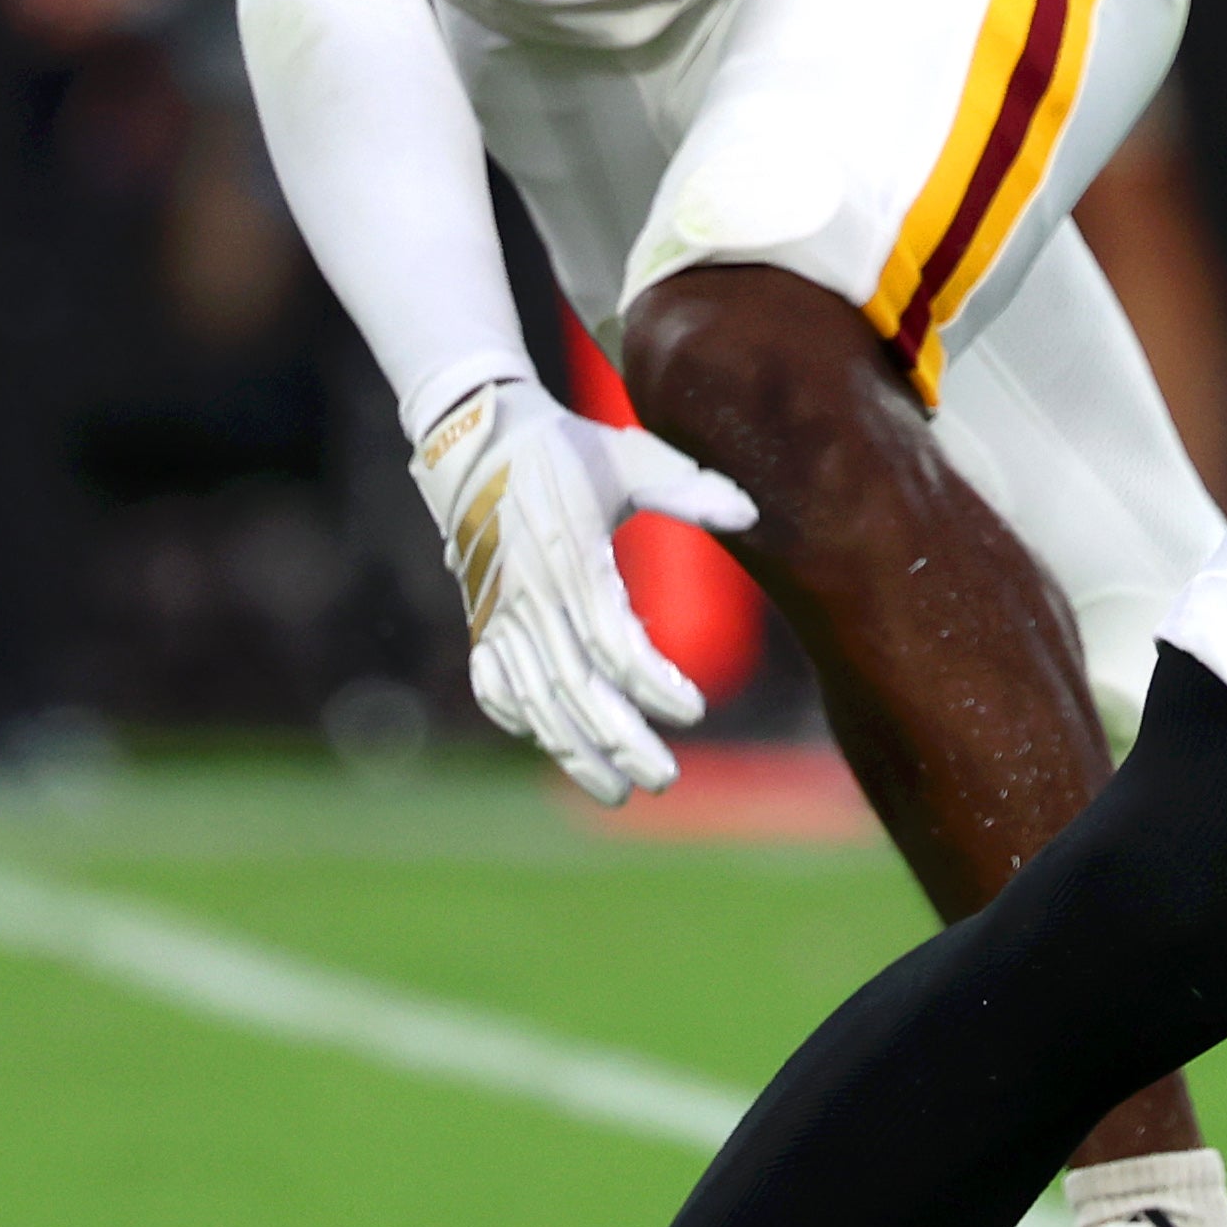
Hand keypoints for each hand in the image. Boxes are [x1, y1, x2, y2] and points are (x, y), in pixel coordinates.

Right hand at [406, 374, 753, 800]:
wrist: (475, 435)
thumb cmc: (564, 448)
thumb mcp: (630, 456)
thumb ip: (688, 488)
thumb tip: (751, 514)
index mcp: (570, 561)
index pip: (614, 642)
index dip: (653, 683)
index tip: (694, 711)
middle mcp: (530, 598)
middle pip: (575, 689)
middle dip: (618, 742)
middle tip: (663, 780)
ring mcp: (498, 614)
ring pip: (535, 699)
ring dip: (572, 750)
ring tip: (617, 791)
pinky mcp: (481, 619)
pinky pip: (494, 683)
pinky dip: (519, 717)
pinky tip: (549, 742)